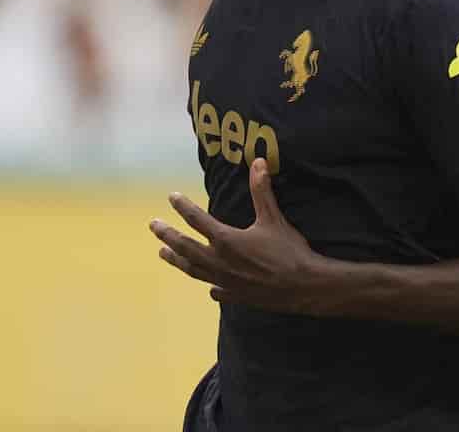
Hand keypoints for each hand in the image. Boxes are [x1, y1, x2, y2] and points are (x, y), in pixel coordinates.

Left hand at [150, 158, 327, 314]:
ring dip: (177, 260)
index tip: (171, 197)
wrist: (304, 287)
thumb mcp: (273, 218)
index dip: (183, 206)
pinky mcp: (236, 296)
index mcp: (226, 240)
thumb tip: (258, 162)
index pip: (197, 220)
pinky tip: (210, 287)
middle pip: (185, 246)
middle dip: (168, 235)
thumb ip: (261, 190)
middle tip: (153, 226)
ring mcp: (225, 282)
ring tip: (163, 254)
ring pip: (193, 270)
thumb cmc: (288, 251)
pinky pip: (217, 291)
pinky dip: (211, 286)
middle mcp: (219, 262)